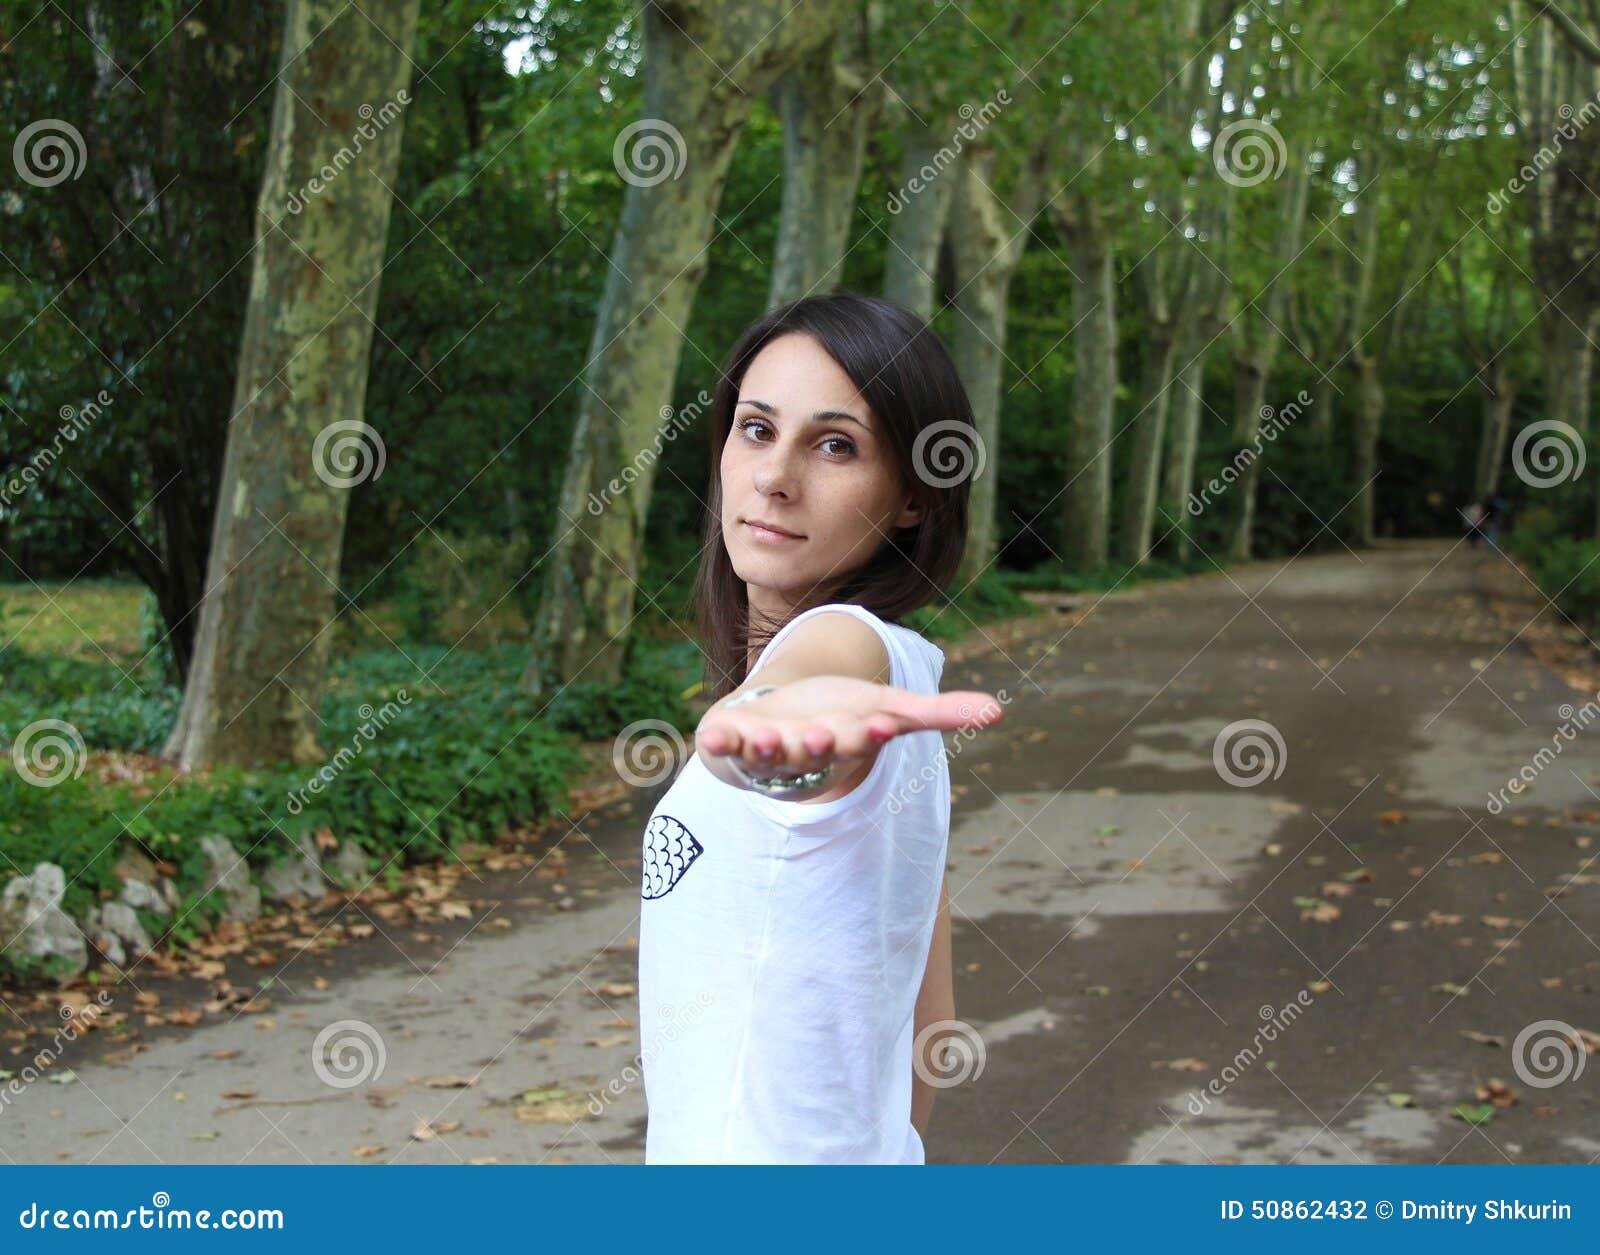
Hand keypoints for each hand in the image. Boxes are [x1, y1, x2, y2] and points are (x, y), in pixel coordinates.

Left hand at [696, 675, 1005, 778]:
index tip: (881, 725)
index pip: (861, 739)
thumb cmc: (837, 717)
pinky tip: (709, 736)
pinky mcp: (733, 741)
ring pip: (770, 756)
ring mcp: (769, 750)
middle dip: (820, 745)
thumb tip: (999, 712)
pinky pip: (724, 746)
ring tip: (767, 739)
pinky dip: (716, 742)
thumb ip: (936, 713)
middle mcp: (808, 751)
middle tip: (824, 737)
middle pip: (816, 751)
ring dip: (768, 750)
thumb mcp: (887, 708)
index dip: (869, 734)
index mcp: (846, 741)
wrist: (777, 725)